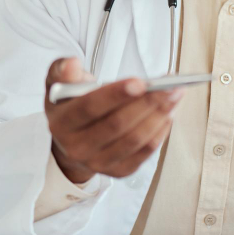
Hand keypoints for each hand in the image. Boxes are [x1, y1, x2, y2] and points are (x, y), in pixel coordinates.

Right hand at [43, 57, 182, 183]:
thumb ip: (63, 71)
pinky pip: (144, 153)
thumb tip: (71, 63)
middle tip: (169, 86)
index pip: (89, 108)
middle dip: (147, 103)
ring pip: (134, 140)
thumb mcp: (59, 85)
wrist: (72, 140)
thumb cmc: (71, 106)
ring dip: (159, 117)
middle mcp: (77, 147)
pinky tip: (169, 114)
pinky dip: (160, 132)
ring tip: (174, 96)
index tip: (141, 82)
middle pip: (117, 125)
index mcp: (61, 123)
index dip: (116, 95)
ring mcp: (97, 163)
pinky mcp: (118, 171)